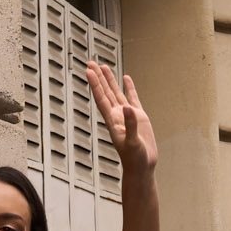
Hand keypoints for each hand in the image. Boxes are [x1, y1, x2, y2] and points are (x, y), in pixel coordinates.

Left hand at [86, 63, 156, 178]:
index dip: (95, 84)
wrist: (142, 168)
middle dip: (98, 77)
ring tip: (104, 66)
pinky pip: (132, 97)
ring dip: (109, 80)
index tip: (88, 71)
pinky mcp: (139, 117)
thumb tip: (128, 108)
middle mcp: (117, 116)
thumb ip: (130, 125)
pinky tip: (126, 78)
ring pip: (116, 93)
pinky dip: (129, 87)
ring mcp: (127, 115)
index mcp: (113, 121)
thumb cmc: (134, 159)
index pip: (101, 98)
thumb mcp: (132, 143)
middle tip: (90, 62)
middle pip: (105, 92)